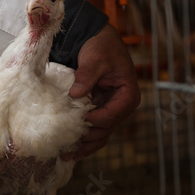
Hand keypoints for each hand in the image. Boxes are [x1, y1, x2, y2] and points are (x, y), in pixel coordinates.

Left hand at [65, 24, 140, 159]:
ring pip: (99, 134)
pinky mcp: (98, 110)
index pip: (112, 115)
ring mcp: (109, 110)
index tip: (79, 120)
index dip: (95, 120)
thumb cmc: (100, 46)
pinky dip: (82, 139)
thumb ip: (87, 75)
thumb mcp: (95, 58)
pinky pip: (92, 129)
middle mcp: (121, 106)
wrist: (95, 39)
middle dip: (87, 140)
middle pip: (105, 129)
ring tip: (66, 155)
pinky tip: (69, 148)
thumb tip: (75, 94)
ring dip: (84, 146)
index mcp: (128, 95)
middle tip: (68, 147)